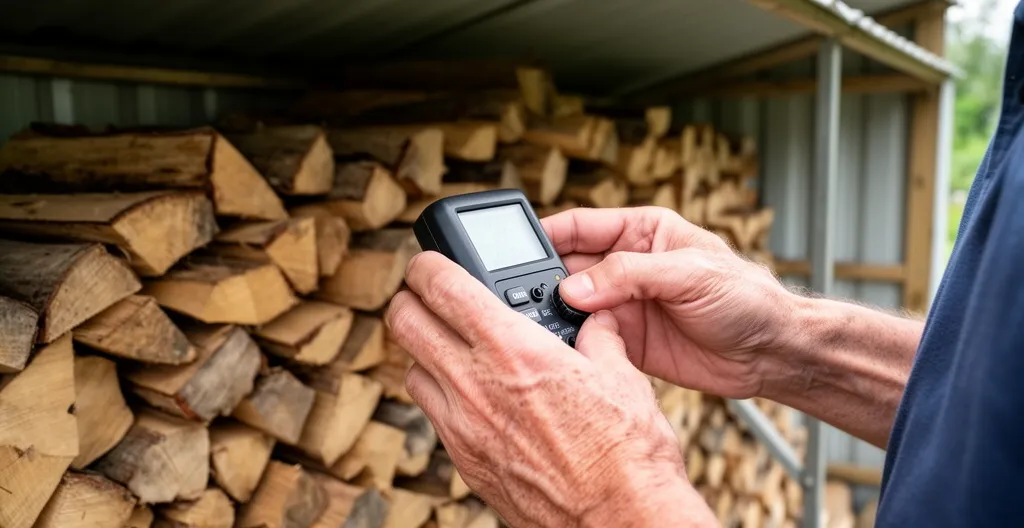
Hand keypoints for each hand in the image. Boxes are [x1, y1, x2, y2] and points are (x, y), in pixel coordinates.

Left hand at [386, 251, 714, 527]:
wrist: (620, 519)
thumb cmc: (626, 451)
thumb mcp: (620, 373)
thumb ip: (596, 335)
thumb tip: (593, 319)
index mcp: (512, 348)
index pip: (439, 285)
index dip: (427, 264)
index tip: (430, 263)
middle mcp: (475, 384)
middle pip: (404, 322)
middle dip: (412, 300)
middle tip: (430, 298)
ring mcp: (463, 426)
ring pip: (411, 369)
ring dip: (426, 352)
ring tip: (455, 349)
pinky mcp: (464, 461)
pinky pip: (432, 414)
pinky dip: (442, 395)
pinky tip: (474, 396)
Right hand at [542, 207, 798, 399]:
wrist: (771, 352)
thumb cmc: (744, 297)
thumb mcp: (688, 274)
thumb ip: (630, 275)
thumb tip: (575, 287)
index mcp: (640, 232)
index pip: (580, 226)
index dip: (547, 235)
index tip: (514, 249)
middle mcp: (625, 267)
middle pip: (568, 267)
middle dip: (544, 280)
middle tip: (523, 295)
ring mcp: (623, 305)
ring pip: (571, 306)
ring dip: (555, 314)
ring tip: (540, 323)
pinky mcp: (625, 342)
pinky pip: (587, 339)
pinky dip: (573, 344)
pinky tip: (565, 347)